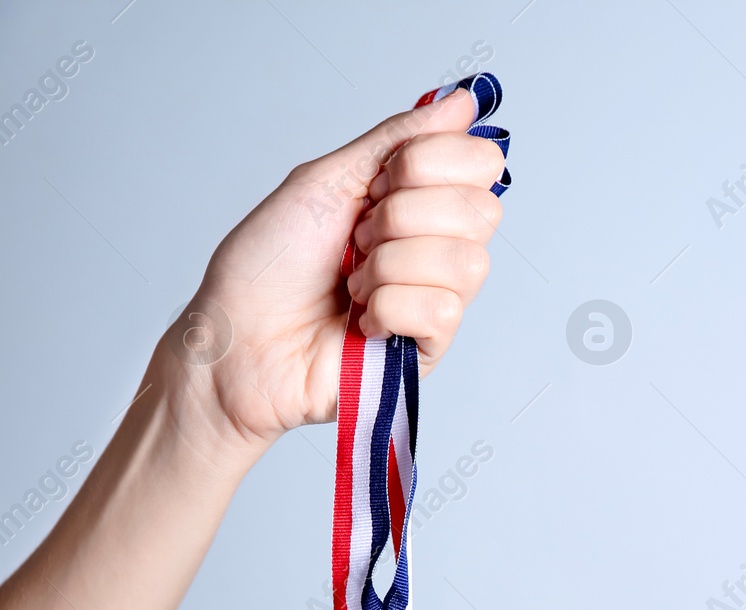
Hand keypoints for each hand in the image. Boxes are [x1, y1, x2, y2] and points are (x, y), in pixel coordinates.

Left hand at [157, 87, 506, 456]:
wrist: (237, 339)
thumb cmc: (266, 267)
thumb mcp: (325, 180)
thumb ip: (396, 139)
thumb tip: (460, 101)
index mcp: (415, 198)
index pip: (481, 161)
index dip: (430, 163)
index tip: (380, 182)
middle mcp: (436, 244)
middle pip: (482, 209)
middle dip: (401, 217)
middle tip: (357, 238)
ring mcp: (437, 295)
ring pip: (466, 262)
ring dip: (389, 267)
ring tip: (353, 283)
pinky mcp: (431, 345)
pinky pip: (442, 311)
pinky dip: (387, 308)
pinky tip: (360, 319)